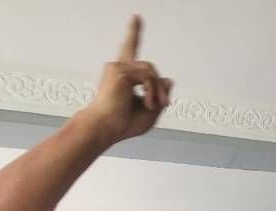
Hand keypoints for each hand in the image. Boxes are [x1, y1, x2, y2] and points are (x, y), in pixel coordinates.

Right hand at [77, 16, 171, 145]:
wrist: (106, 128)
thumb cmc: (123, 124)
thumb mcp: (150, 112)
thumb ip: (160, 95)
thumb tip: (169, 79)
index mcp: (123, 75)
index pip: (130, 50)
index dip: (134, 33)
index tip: (136, 17)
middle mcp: (118, 67)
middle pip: (148, 67)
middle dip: (158, 87)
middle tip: (165, 104)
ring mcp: (117, 67)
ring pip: (150, 71)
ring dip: (157, 91)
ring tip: (154, 106)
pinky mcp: (120, 71)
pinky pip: (148, 76)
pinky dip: (152, 91)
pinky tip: (148, 103)